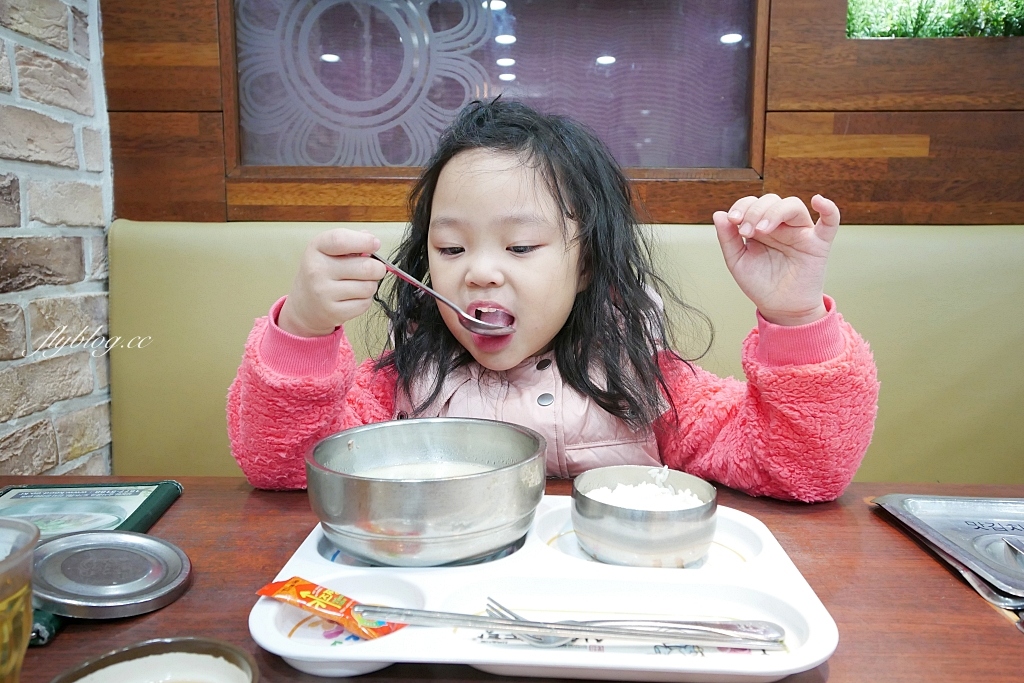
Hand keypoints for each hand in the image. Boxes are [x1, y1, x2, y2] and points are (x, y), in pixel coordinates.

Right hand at [278, 229, 386, 336]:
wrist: (304, 305)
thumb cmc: (323, 271)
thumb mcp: (329, 250)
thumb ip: (351, 241)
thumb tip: (372, 241)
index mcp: (317, 248)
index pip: (341, 240)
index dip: (364, 241)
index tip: (375, 244)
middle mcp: (317, 270)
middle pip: (366, 267)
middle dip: (377, 268)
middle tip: (373, 270)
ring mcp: (323, 293)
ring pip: (369, 287)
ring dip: (371, 285)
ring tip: (358, 284)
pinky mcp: (333, 312)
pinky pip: (365, 303)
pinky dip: (365, 300)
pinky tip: (353, 297)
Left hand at [712, 194, 839, 325]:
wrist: (779, 308)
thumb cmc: (760, 284)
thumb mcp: (737, 261)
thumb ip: (727, 238)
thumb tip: (719, 214)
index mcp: (761, 226)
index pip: (753, 203)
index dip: (742, 205)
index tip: (733, 220)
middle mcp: (781, 225)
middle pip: (772, 200)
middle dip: (755, 211)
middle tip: (746, 230)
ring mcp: (800, 232)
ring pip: (793, 205)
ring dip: (774, 212)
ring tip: (761, 230)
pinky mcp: (818, 244)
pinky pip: (830, 222)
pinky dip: (829, 209)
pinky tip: (818, 201)